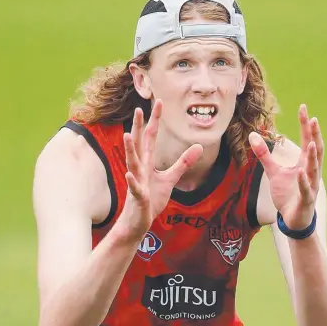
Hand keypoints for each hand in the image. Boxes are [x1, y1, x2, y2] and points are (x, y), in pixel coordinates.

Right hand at [116, 100, 202, 241]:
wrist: (137, 223)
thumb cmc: (150, 199)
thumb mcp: (170, 179)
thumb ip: (183, 162)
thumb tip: (199, 146)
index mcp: (147, 162)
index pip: (151, 137)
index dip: (155, 120)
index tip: (159, 102)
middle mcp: (140, 169)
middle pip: (139, 145)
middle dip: (138, 127)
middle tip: (138, 109)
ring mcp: (137, 182)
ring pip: (133, 163)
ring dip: (130, 150)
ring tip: (127, 135)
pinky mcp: (138, 198)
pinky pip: (134, 188)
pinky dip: (132, 182)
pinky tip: (129, 175)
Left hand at [249, 105, 323, 229]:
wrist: (293, 219)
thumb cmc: (287, 194)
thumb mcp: (273, 171)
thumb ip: (264, 154)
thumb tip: (253, 134)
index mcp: (304, 163)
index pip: (307, 140)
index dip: (305, 125)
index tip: (303, 108)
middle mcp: (310, 172)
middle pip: (315, 150)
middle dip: (315, 135)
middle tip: (314, 119)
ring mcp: (310, 185)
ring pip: (313, 169)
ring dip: (312, 156)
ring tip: (310, 143)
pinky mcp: (305, 199)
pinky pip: (305, 189)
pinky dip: (303, 181)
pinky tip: (300, 172)